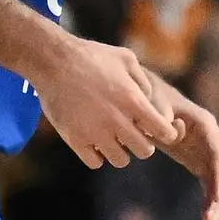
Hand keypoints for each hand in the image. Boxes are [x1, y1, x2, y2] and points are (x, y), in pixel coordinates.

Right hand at [35, 34, 180, 170]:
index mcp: (134, 101)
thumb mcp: (126, 59)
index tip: (154, 128)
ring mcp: (96, 133)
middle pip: (145, 151)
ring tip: (111, 137)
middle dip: (142, 143)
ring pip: (121, 161)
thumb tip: (149, 103)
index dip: (165, 133)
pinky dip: (97, 155)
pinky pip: (95, 162)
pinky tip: (93, 141)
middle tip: (131, 133)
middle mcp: (118, 121)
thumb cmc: (91, 56)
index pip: (164, 132)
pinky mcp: (76, 140)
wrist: (53, 61)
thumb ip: (144, 82)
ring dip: (119, 151)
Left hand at [155, 82, 218, 219]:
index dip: (217, 176)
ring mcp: (205, 151)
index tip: (215, 197)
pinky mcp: (196, 160)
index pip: (216, 153)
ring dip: (214, 204)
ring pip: (215, 180)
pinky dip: (207, 201)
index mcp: (204, 125)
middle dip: (217, 196)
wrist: (147, 96)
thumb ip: (164, 117)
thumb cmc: (151, 98)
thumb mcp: (156, 104)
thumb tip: (175, 132)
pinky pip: (206, 183)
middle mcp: (210, 139)